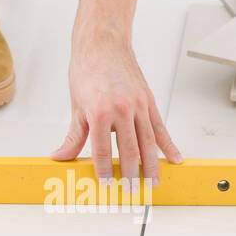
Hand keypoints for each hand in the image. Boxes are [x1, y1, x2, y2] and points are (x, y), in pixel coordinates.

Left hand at [50, 35, 182, 185]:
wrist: (102, 44)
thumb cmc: (87, 70)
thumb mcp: (76, 106)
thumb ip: (73, 136)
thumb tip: (60, 156)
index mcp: (99, 111)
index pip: (101, 150)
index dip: (103, 170)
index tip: (106, 184)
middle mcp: (122, 109)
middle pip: (129, 150)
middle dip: (130, 174)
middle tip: (132, 191)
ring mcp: (138, 105)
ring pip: (148, 142)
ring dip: (151, 165)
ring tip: (153, 183)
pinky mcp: (149, 101)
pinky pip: (160, 127)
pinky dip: (168, 145)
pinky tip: (174, 158)